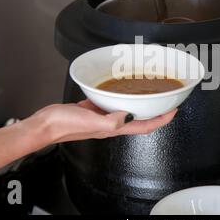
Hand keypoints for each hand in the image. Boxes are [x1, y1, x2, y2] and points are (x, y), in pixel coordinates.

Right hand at [27, 100, 177, 142]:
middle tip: (166, 102)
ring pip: (128, 112)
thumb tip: (129, 115)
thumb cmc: (65, 125)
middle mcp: (111, 125)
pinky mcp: (94, 111)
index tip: (173, 110)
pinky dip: (122, 99)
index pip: (145, 127)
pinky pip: (113, 105)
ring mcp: (103, 118)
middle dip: (155, 113)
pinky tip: (121, 91)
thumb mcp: (91, 122)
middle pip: (140, 121)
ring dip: (141, 106)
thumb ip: (110, 121)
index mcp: (114, 129)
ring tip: (149, 95)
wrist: (46, 125)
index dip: (162, 120)